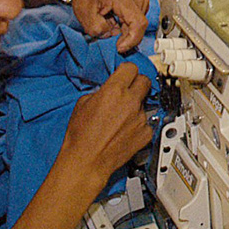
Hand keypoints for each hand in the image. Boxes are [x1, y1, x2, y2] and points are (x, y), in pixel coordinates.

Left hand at [60, 0, 149, 51]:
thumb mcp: (84, 13)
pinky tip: (111, 18)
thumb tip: (110, 35)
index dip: (131, 41)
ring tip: (105, 20)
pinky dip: (122, 25)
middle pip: (138, 27)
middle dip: (122, 36)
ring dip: (121, 30)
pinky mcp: (138, 2)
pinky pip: (134, 21)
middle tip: (104, 32)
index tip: (118, 48)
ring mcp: (139, 0)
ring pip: (136, 26)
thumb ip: (98, 30)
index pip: (139, 25)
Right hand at [63, 63, 152, 177]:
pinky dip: (139, 124)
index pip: (131, 68)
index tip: (124, 74)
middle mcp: (130, 102)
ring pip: (145, 102)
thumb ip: (100, 91)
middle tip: (128, 90)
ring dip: (136, 106)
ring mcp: (140, 118)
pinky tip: (126, 130)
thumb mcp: (83, 103)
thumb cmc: (81, 136)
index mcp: (114, 91)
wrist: (87, 161)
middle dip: (136, 83)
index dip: (126, 71)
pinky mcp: (146, 133)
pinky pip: (147, 121)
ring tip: (122, 116)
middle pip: (145, 80)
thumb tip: (108, 89)